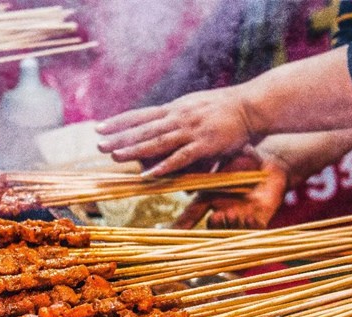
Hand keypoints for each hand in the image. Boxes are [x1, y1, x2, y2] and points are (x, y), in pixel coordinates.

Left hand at [96, 88, 253, 176]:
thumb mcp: (196, 106)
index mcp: (175, 109)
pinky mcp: (206, 144)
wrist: (253, 106)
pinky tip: (149, 175)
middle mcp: (179, 117)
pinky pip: (181, 158)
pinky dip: (164, 166)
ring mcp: (191, 130)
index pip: (141, 115)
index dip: (119, 122)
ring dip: (135, 150)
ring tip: (116, 157)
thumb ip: (178, 117)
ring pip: (158, 142)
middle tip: (99, 145)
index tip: (100, 127)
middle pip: (144, 129)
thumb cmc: (226, 108)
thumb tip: (161, 125)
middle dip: (120, 137)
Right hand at [172, 147, 288, 229]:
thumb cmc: (244, 159)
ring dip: (231, 225)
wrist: (271, 163)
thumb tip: (184, 162)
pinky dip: (250, 226)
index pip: (192, 214)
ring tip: (232, 214)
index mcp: (210, 198)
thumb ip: (207, 164)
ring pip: (232, 230)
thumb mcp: (223, 160)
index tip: (170, 232)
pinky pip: (254, 230)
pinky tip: (249, 217)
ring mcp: (241, 217)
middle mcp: (223, 211)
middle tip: (217, 215)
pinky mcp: (260, 219)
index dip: (182, 224)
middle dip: (214, 224)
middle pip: (212, 227)